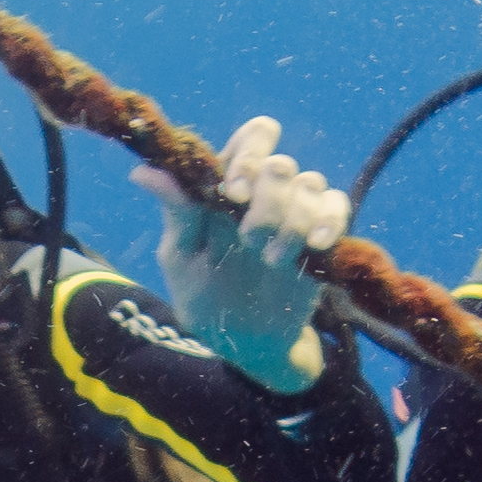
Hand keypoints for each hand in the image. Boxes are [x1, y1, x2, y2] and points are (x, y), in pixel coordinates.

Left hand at [133, 115, 345, 387]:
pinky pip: (338, 209)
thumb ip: (177, 213)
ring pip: (310, 186)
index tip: (234, 191)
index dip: (249, 154)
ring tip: (272, 259)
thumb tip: (142, 171)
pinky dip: (329, 221)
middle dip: (266, 201)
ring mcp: (298, 211)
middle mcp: (267, 191)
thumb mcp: (182, 257)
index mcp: (230, 185)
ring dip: (292, 221)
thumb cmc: (205, 294)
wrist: (246, 342)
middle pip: (280, 165)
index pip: (252, 139)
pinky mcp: (325, 236)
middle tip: (248, 239)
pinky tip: (315, 245)